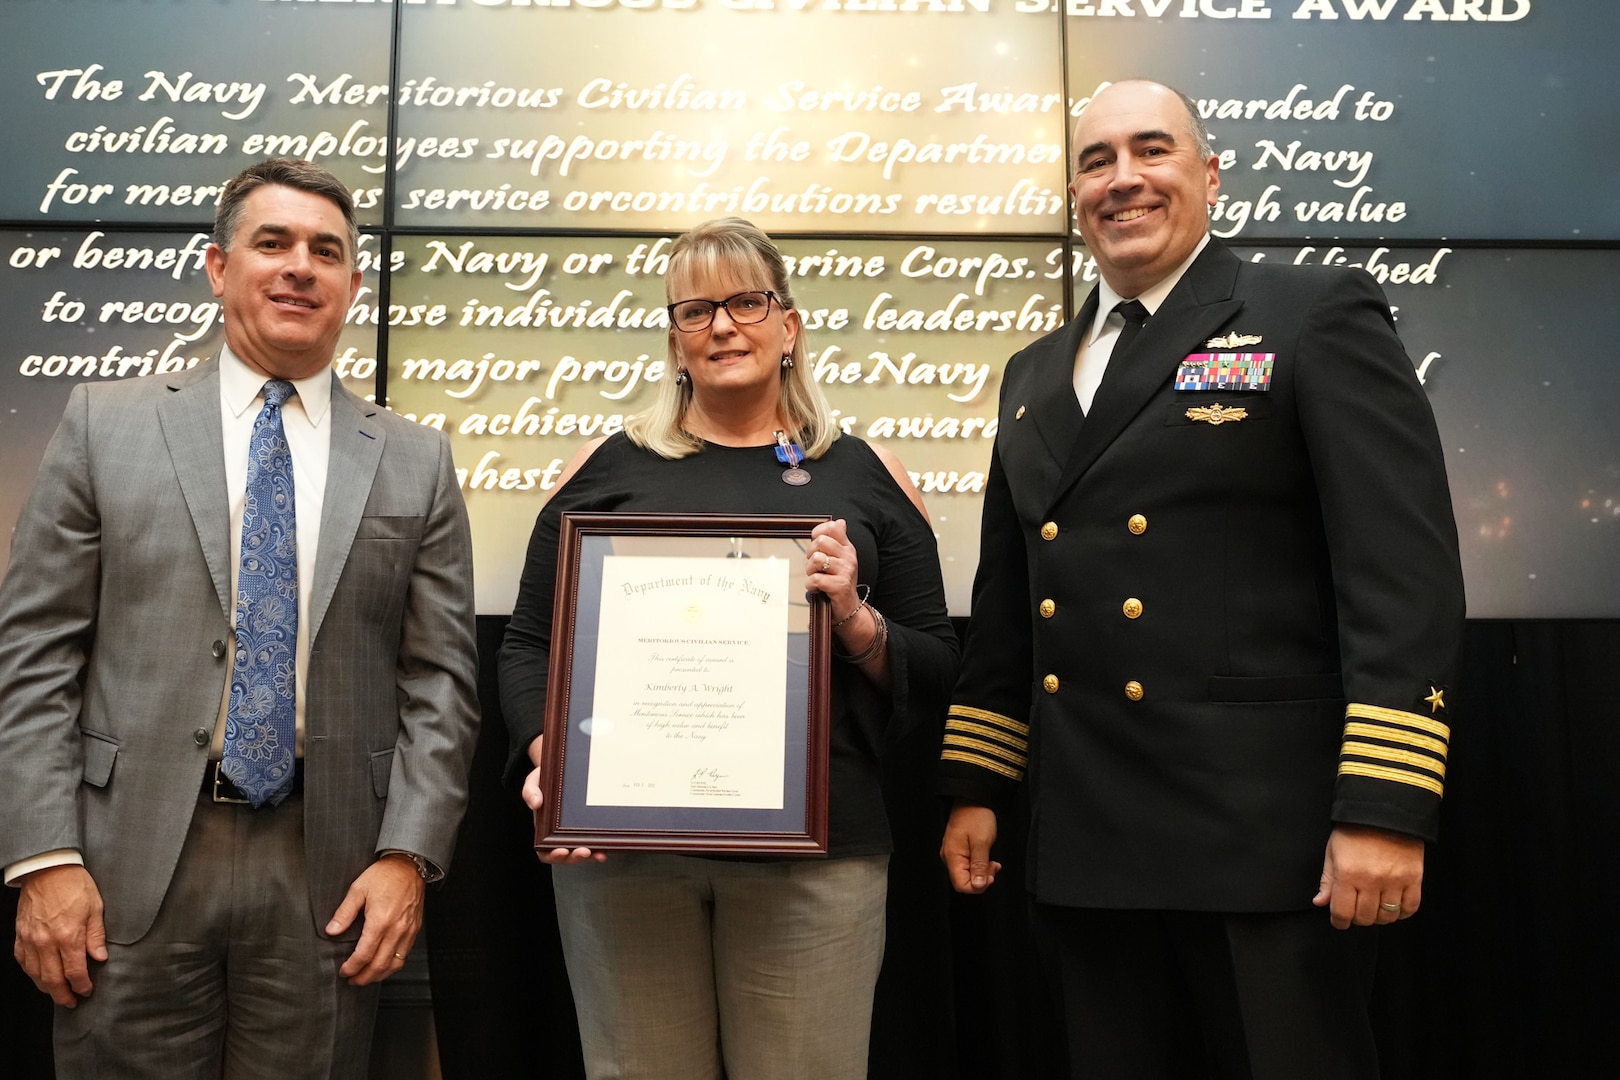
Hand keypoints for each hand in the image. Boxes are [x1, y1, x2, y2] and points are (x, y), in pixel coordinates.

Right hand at [14, 864, 107, 1006]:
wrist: (47, 869)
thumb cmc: (74, 884)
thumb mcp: (95, 907)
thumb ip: (96, 936)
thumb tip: (100, 958)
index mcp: (68, 936)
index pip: (75, 971)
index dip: (81, 985)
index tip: (86, 991)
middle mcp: (46, 942)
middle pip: (52, 979)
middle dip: (62, 995)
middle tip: (70, 1002)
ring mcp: (30, 939)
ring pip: (35, 974)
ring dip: (46, 988)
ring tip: (57, 993)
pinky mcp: (20, 935)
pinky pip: (23, 962)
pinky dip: (31, 973)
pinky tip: (39, 976)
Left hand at [327, 855, 424, 984]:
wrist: (409, 865)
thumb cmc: (385, 874)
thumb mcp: (358, 889)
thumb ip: (344, 912)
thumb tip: (331, 931)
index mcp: (380, 921)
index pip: (364, 955)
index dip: (352, 967)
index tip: (344, 971)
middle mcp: (396, 929)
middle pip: (380, 965)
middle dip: (364, 977)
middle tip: (353, 980)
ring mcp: (408, 930)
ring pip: (395, 964)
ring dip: (379, 975)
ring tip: (367, 977)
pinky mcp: (414, 929)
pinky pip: (405, 955)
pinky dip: (393, 965)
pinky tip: (384, 964)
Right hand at [522, 737, 604, 865]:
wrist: (561, 769)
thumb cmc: (544, 779)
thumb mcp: (533, 782)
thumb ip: (530, 792)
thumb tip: (536, 803)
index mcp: (543, 829)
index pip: (545, 851)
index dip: (553, 855)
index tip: (562, 851)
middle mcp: (559, 834)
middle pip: (566, 856)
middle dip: (575, 857)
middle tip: (584, 851)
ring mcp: (575, 831)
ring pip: (582, 851)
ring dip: (591, 856)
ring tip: (599, 854)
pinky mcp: (588, 825)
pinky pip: (595, 840)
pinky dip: (601, 845)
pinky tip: (607, 844)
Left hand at [804, 518, 860, 620]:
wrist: (848, 608)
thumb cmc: (839, 582)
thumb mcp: (840, 559)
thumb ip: (837, 540)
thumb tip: (840, 522)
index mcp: (847, 548)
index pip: (832, 528)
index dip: (818, 533)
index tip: (815, 545)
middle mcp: (849, 557)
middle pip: (820, 542)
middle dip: (810, 554)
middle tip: (814, 566)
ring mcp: (845, 571)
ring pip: (816, 559)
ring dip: (810, 570)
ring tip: (815, 577)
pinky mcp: (840, 586)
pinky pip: (816, 579)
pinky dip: (811, 585)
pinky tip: (816, 589)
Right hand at [940, 803, 1000, 893]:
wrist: (972, 799)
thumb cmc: (976, 817)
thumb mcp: (982, 843)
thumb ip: (979, 866)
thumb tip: (977, 886)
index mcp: (952, 857)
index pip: (961, 885)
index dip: (977, 887)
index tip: (991, 876)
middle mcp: (949, 857)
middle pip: (963, 881)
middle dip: (981, 879)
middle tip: (994, 866)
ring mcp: (953, 853)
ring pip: (966, 874)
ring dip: (981, 872)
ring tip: (993, 862)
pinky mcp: (958, 849)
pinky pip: (967, 865)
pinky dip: (979, 865)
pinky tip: (987, 859)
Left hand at [1312, 823, 1424, 929]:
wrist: (1385, 810)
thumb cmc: (1355, 829)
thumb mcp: (1333, 851)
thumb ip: (1328, 880)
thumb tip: (1321, 902)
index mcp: (1348, 874)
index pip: (1342, 912)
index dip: (1339, 921)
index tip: (1339, 920)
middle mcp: (1372, 880)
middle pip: (1365, 918)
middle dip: (1358, 918)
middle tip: (1356, 909)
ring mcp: (1395, 880)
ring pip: (1387, 916)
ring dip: (1379, 917)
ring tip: (1375, 906)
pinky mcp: (1414, 878)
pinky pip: (1410, 907)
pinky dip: (1402, 912)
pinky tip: (1394, 905)